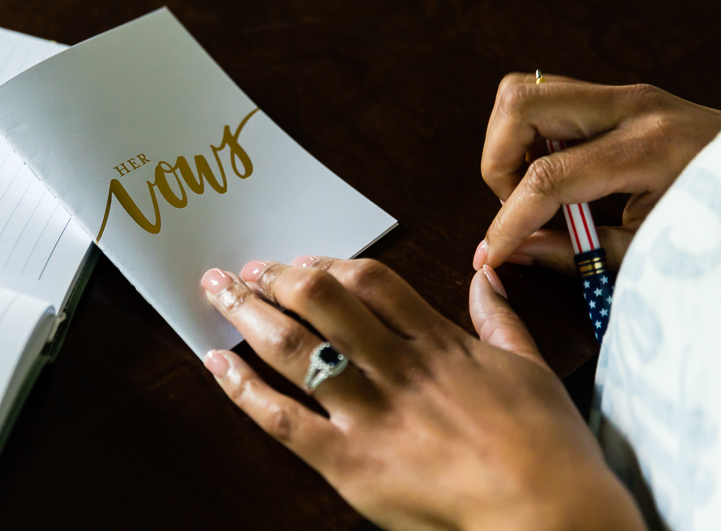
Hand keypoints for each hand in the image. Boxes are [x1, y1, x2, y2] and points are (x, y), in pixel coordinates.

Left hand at [201, 257, 643, 530]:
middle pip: (321, 301)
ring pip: (294, 348)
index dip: (326, 264)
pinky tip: (216, 363)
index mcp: (438, 343)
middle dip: (276, 279)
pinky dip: (242, 390)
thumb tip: (486, 273)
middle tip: (249, 270)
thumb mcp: (530, 368)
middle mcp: (396, 368)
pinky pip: (283, 420)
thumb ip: (500, 316)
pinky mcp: (350, 462)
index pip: (369, 282)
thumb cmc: (549, 449)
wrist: (553, 517)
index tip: (301, 263)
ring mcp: (370, 414)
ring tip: (219, 292)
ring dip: (249, 314)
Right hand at [474, 73, 720, 272]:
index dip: (508, 221)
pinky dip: (527, 132)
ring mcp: (623, 92)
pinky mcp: (616, 95)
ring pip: (523, 91)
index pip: (547, 177)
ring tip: (530, 187)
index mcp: (649, 147)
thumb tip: (517, 252)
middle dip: (497, 163)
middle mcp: (631, 105)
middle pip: (519, 105)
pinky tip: (549, 168)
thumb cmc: (715, 216)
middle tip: (515, 204)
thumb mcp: (654, 250)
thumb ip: (580, 252)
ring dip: (508, 143)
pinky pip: (545, 95)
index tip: (491, 252)